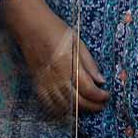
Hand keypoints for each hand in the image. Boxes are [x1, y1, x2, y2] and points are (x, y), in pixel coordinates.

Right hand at [0, 0, 109, 116]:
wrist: (31, 27)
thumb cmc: (56, 30)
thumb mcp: (78, 42)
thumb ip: (89, 63)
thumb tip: (101, 81)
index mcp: (69, 65)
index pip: (88, 89)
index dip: (99, 96)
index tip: (106, 96)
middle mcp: (57, 77)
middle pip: (77, 101)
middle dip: (91, 106)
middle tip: (101, 105)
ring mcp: (45, 82)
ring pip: (62, 105)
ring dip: (77, 110)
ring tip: (88, 107)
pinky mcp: (37, 83)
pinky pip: (47, 103)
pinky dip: (59, 110)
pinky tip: (68, 109)